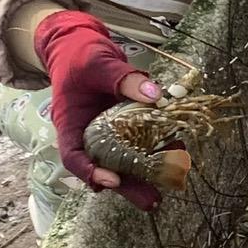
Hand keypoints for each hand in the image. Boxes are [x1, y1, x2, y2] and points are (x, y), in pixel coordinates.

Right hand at [33, 9, 163, 208]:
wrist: (81, 46)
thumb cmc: (80, 55)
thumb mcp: (98, 63)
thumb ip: (122, 78)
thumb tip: (154, 95)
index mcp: (71, 125)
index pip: (74, 157)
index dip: (91, 172)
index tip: (111, 181)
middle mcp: (89, 134)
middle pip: (105, 167)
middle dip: (128, 186)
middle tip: (152, 201)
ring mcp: (108, 132)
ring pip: (126, 160)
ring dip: (146, 175)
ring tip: (169, 188)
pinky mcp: (126, 125)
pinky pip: (141, 141)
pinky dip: (157, 149)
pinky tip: (176, 153)